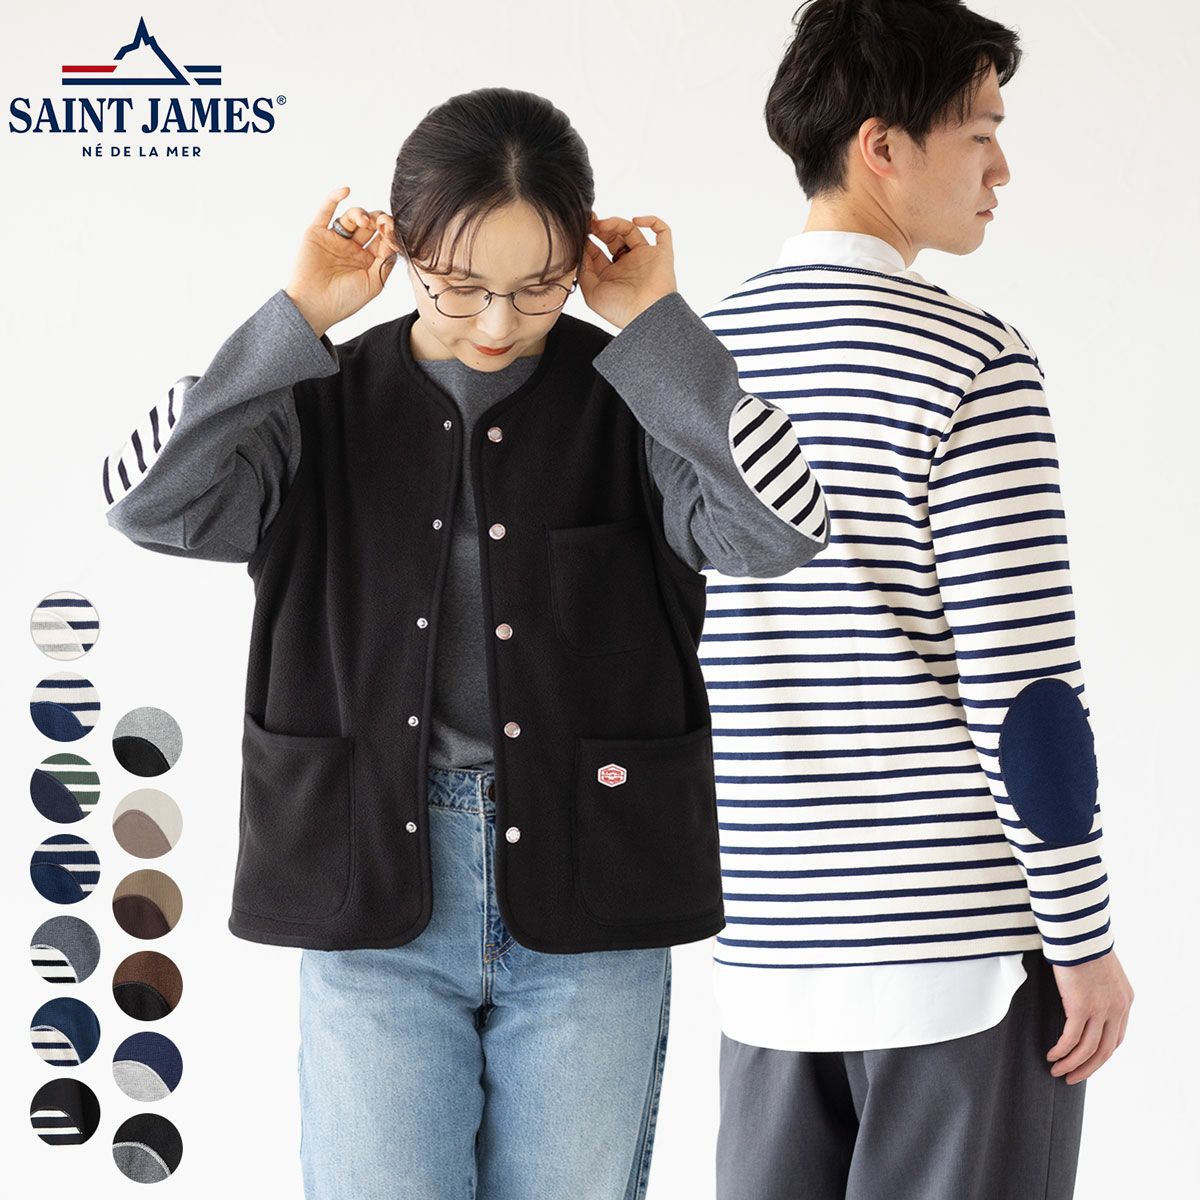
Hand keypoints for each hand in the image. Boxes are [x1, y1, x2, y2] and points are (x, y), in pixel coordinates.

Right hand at [284, 186, 401, 337]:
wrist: (314, 307)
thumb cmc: (345, 301)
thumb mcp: (374, 283)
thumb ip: (386, 262)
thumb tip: (394, 239)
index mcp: (368, 260)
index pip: (383, 238)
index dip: (389, 231)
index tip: (392, 230)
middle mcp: (352, 248)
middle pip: (370, 224)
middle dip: (378, 220)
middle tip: (382, 223)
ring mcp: (335, 239)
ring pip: (351, 217)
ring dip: (361, 213)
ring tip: (364, 221)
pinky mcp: (317, 232)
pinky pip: (326, 210)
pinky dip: (334, 198)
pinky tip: (346, 190)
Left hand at [580, 212, 677, 328]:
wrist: (647, 315)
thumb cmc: (620, 310)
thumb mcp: (592, 294)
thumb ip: (583, 272)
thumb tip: (581, 251)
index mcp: (610, 275)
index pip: (597, 251)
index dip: (587, 239)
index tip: (581, 230)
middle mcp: (627, 265)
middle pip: (612, 238)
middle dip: (600, 229)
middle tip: (592, 223)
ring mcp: (645, 257)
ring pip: (631, 230)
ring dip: (617, 223)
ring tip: (605, 224)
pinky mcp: (662, 253)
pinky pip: (662, 231)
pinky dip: (652, 221)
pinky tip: (636, 220)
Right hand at [1047, 949, 1133, 1083]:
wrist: (1077, 932)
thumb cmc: (1082, 944)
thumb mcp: (1100, 970)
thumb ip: (1098, 987)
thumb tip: (1083, 995)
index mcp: (1125, 1000)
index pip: (1116, 1038)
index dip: (1101, 1054)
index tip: (1086, 1061)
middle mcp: (1117, 1008)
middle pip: (1105, 1050)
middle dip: (1087, 1067)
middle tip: (1072, 1077)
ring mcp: (1100, 1009)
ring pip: (1088, 1049)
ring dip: (1072, 1064)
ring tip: (1056, 1070)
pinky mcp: (1080, 1007)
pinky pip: (1071, 1038)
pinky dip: (1062, 1051)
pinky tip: (1052, 1055)